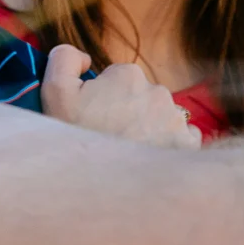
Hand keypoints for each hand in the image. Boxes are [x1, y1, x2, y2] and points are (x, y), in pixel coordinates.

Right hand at [41, 44, 200, 149]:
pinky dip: (169, 143)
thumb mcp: (55, 92)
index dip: (102, 97)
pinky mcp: (189, 144)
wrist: (102, 186)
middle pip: (140, 96)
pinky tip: (150, 157)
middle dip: (127, 111)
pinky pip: (183, 136)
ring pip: (161, 115)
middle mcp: (158, 92)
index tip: (94, 116)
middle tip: (108, 135)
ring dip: (148, 127)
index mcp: (128, 75)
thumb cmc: (77, 137)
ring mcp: (176, 119)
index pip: (117, 78)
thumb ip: (65, 58)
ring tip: (127, 150)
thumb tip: (86, 58)